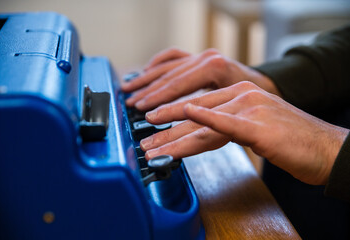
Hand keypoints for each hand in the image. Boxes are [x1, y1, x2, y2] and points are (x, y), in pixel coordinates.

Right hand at [122, 48, 278, 110]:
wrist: (266, 87)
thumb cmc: (255, 103)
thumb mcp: (235, 113)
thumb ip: (208, 119)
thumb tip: (183, 133)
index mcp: (214, 69)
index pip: (177, 87)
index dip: (158, 101)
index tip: (143, 112)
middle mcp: (206, 59)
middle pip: (169, 77)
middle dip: (148, 92)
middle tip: (130, 105)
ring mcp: (202, 56)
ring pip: (167, 66)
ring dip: (146, 78)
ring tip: (128, 89)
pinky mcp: (199, 57)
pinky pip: (173, 56)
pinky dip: (157, 63)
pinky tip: (145, 71)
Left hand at [141, 82, 348, 184]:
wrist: (326, 147)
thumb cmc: (292, 139)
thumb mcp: (255, 126)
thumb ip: (231, 124)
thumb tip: (205, 132)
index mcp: (241, 94)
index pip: (199, 104)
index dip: (173, 116)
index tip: (154, 128)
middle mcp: (243, 96)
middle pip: (195, 112)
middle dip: (167, 128)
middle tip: (145, 141)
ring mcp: (251, 108)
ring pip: (204, 121)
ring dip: (175, 135)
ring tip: (153, 146)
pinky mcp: (259, 126)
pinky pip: (227, 122)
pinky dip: (206, 118)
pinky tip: (187, 115)